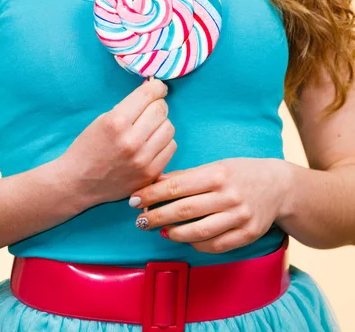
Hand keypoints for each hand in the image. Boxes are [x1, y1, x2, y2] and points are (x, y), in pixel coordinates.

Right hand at [56, 78, 176, 208]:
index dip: (156, 88)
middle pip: (161, 110)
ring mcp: (142, 159)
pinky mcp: (150, 173)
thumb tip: (152, 93)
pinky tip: (152, 143)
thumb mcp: (102, 120)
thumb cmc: (88, 147)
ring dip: (161, 124)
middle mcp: (131, 140)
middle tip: (152, 108)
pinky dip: (164, 142)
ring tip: (150, 127)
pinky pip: (171, 147)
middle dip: (158, 104)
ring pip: (169, 128)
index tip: (158, 88)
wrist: (78, 183)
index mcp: (116, 122)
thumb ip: (128, 107)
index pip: (147, 95)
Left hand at [130, 158, 290, 252]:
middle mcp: (229, 196)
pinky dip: (195, 244)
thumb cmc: (240, 172)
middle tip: (140, 221)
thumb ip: (186, 176)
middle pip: (184, 211)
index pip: (177, 186)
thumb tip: (154, 182)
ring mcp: (240, 217)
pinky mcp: (247, 235)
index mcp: (217, 174)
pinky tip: (184, 239)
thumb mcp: (215, 166)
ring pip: (198, 232)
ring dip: (173, 233)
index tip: (134, 200)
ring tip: (159, 230)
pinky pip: (215, 246)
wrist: (279, 186)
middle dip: (157, 217)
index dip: (152, 195)